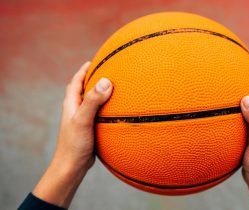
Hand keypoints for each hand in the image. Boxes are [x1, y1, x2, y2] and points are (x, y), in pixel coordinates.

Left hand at [32, 62, 112, 207]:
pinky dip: (106, 108)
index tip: (95, 61)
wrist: (72, 166)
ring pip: (92, 102)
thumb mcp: (83, 120)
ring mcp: (82, 120)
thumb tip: (106, 81)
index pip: (76, 81)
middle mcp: (75, 110)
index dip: (84, 70)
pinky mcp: (90, 129)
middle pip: (83, 89)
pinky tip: (117, 112)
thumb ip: (93, 101)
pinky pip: (99, 114)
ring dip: (100, 94)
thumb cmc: (75, 144)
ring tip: (115, 88)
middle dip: (93, 79)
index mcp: (71, 104)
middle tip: (108, 71)